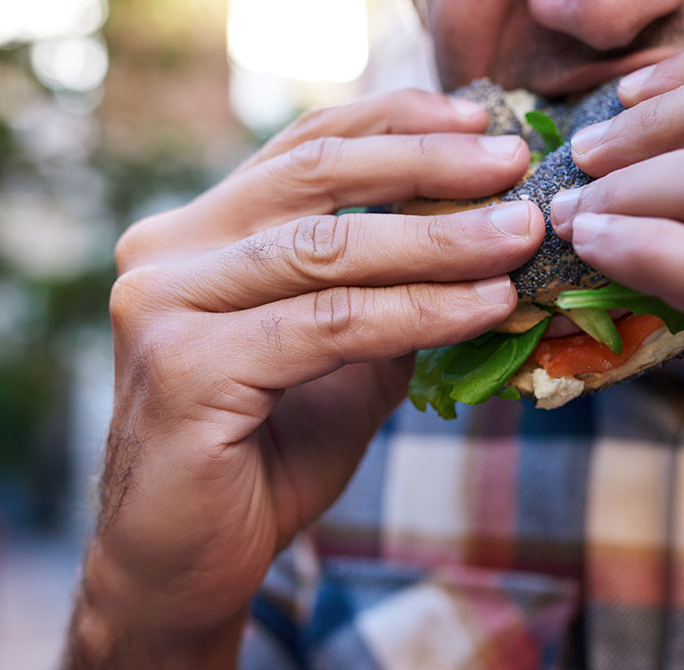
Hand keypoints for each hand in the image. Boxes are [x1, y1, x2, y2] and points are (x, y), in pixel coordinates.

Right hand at [67, 90, 543, 666]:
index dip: (395, 122)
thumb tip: (489, 232)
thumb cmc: (265, 454)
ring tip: (520, 234)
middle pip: (315, 177)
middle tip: (515, 163)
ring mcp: (163, 305)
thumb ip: (390, 289)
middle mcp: (166, 251)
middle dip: (428, 163)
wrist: (185, 565)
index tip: (480, 117)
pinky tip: (485, 305)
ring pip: (327, 248)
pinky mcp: (184, 368)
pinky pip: (328, 324)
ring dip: (440, 238)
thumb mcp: (342, 353)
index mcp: (197, 231)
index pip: (303, 148)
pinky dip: (419, 310)